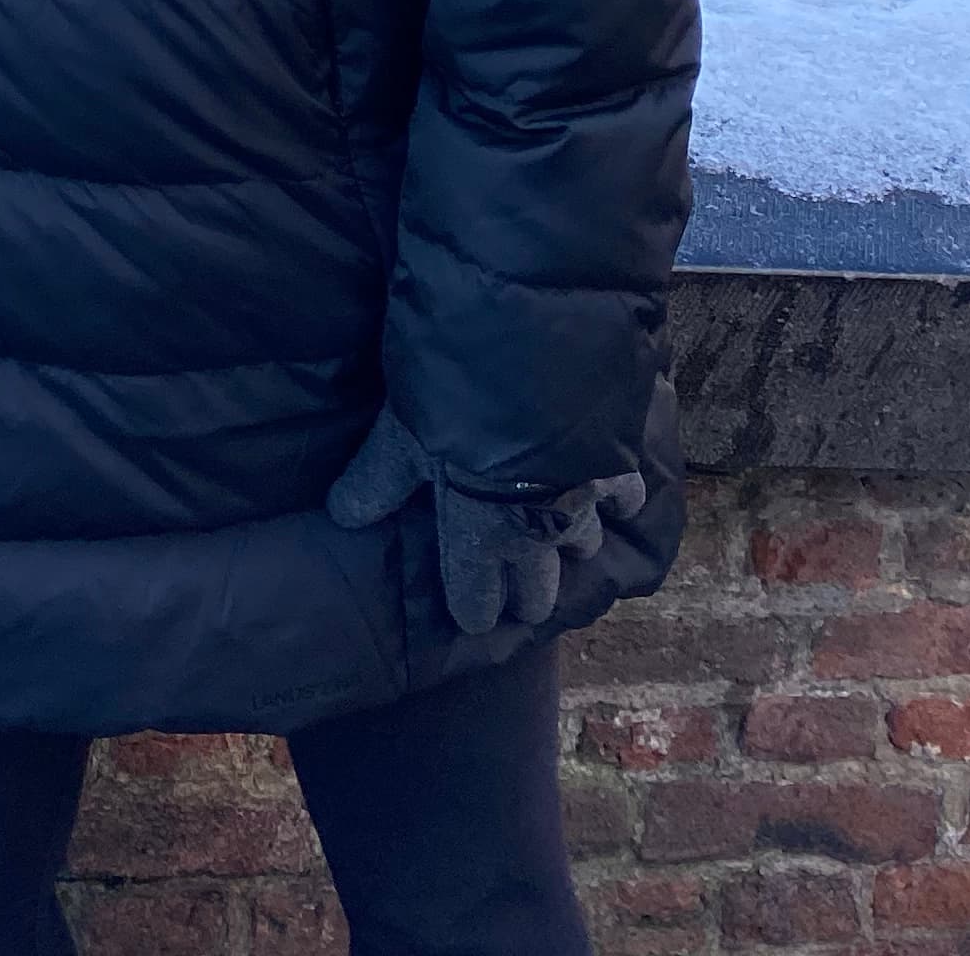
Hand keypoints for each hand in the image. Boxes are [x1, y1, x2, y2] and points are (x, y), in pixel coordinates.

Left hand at [327, 403, 642, 637]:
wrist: (532, 347)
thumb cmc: (454, 394)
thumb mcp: (401, 432)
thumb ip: (378, 480)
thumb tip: (343, 518)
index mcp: (478, 534)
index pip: (476, 598)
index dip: (474, 611)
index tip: (475, 620)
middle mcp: (535, 533)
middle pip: (538, 590)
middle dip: (527, 597)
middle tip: (523, 601)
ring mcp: (583, 500)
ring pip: (584, 546)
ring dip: (572, 546)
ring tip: (566, 544)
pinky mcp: (618, 462)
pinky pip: (626, 496)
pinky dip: (620, 497)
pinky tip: (616, 494)